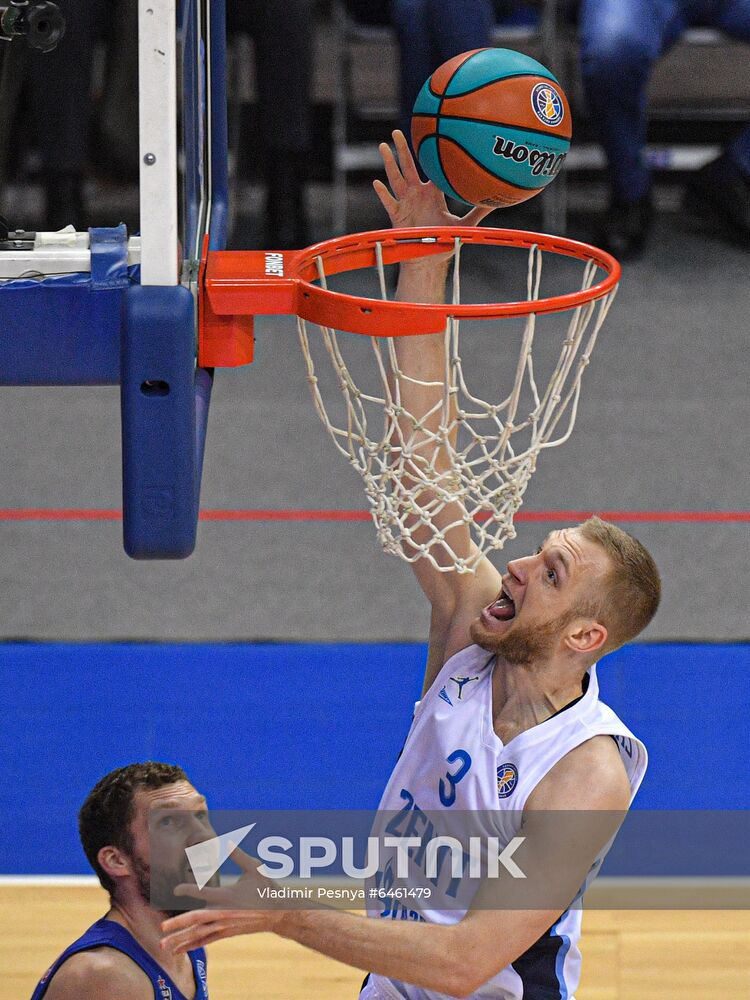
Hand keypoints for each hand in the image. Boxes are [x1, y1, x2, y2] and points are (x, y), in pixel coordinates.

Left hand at [160, 847, 286, 954]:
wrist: (278, 912)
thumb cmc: (265, 887)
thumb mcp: (254, 868)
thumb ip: (238, 855)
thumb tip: (227, 841)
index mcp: (228, 895)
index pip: (203, 893)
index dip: (187, 891)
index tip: (175, 890)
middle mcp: (224, 912)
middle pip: (197, 920)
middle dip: (178, 925)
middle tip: (162, 929)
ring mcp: (225, 925)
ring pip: (199, 934)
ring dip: (180, 940)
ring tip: (164, 946)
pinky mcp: (226, 933)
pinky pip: (206, 940)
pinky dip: (192, 945)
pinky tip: (180, 950)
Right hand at [374, 130, 496, 230]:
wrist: (427, 260)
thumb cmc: (443, 242)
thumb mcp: (464, 227)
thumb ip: (478, 213)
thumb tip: (497, 203)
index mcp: (432, 194)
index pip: (430, 168)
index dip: (429, 153)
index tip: (429, 133)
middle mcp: (416, 194)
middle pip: (408, 166)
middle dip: (403, 148)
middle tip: (398, 130)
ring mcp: (405, 203)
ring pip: (395, 178)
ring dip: (389, 163)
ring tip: (384, 146)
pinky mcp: (396, 216)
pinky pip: (389, 202)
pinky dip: (383, 193)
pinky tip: (377, 183)